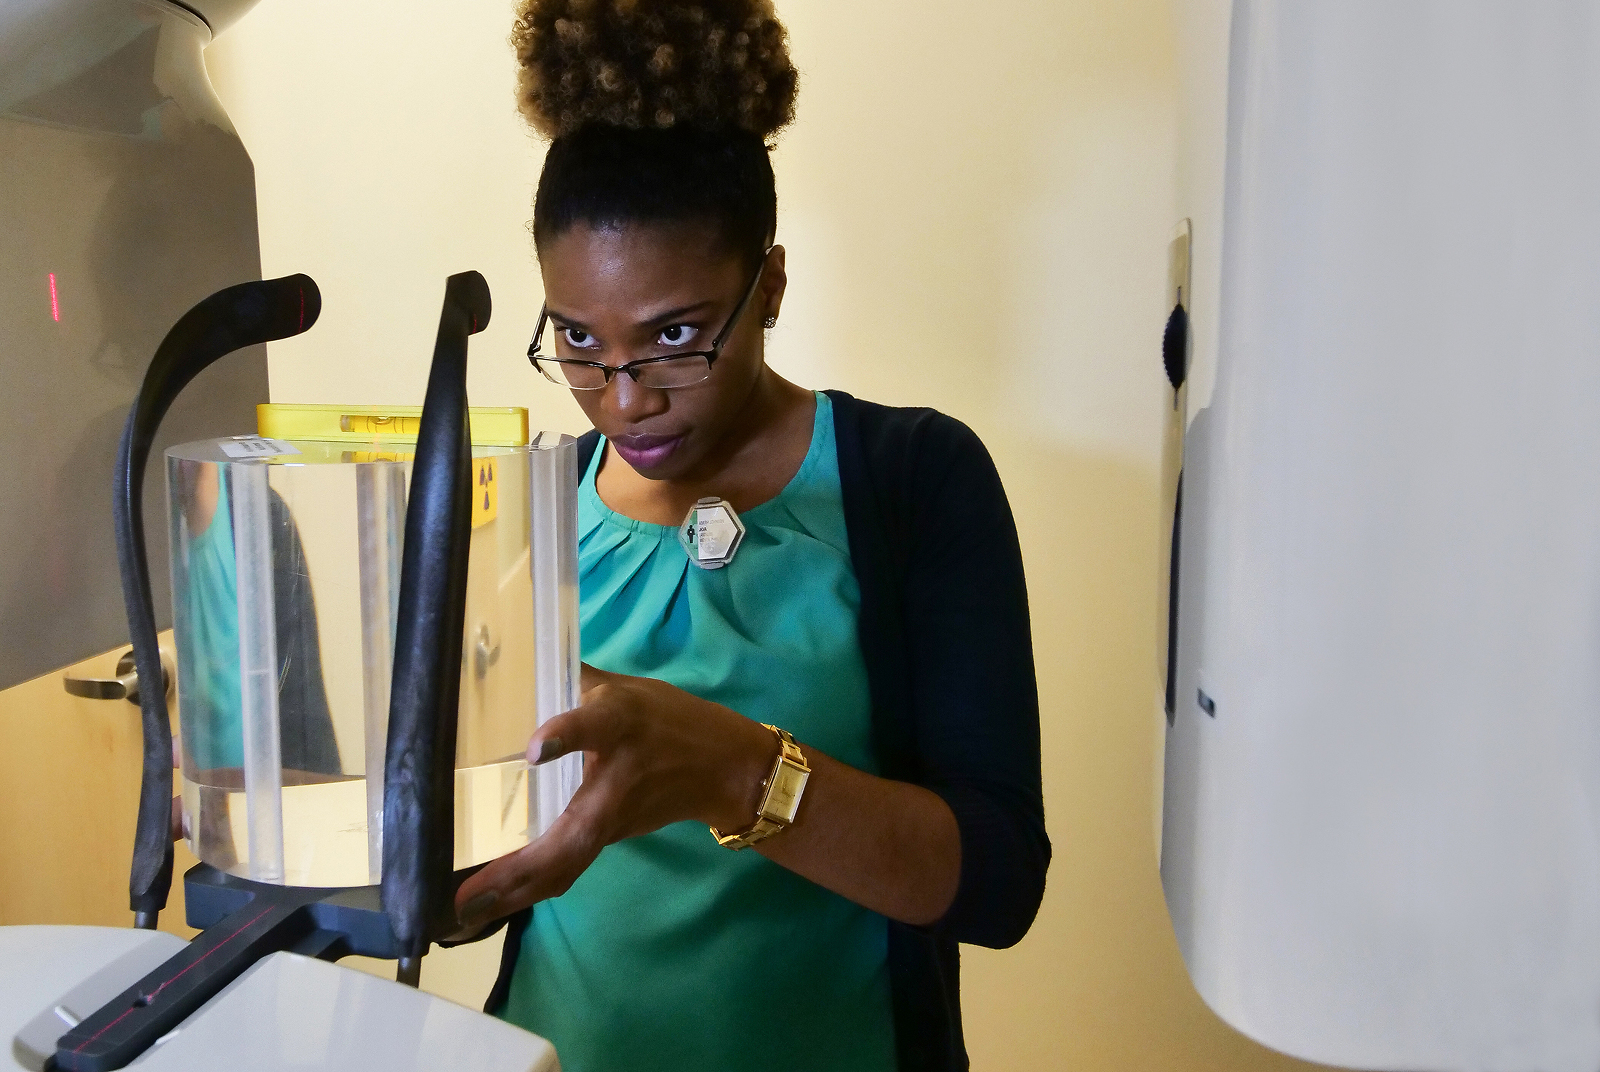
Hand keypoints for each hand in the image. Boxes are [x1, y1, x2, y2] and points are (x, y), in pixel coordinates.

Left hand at [450, 664, 776, 936]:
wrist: (725, 770)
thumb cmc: (668, 719)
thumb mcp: (627, 687)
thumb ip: (575, 678)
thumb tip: (513, 654)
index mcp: (622, 723)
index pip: (596, 726)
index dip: (567, 735)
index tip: (534, 750)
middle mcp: (617, 778)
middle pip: (574, 832)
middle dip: (521, 868)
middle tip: (465, 900)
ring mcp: (614, 818)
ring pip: (567, 862)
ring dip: (517, 891)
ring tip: (465, 913)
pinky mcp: (608, 837)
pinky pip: (566, 867)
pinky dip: (528, 889)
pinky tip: (488, 904)